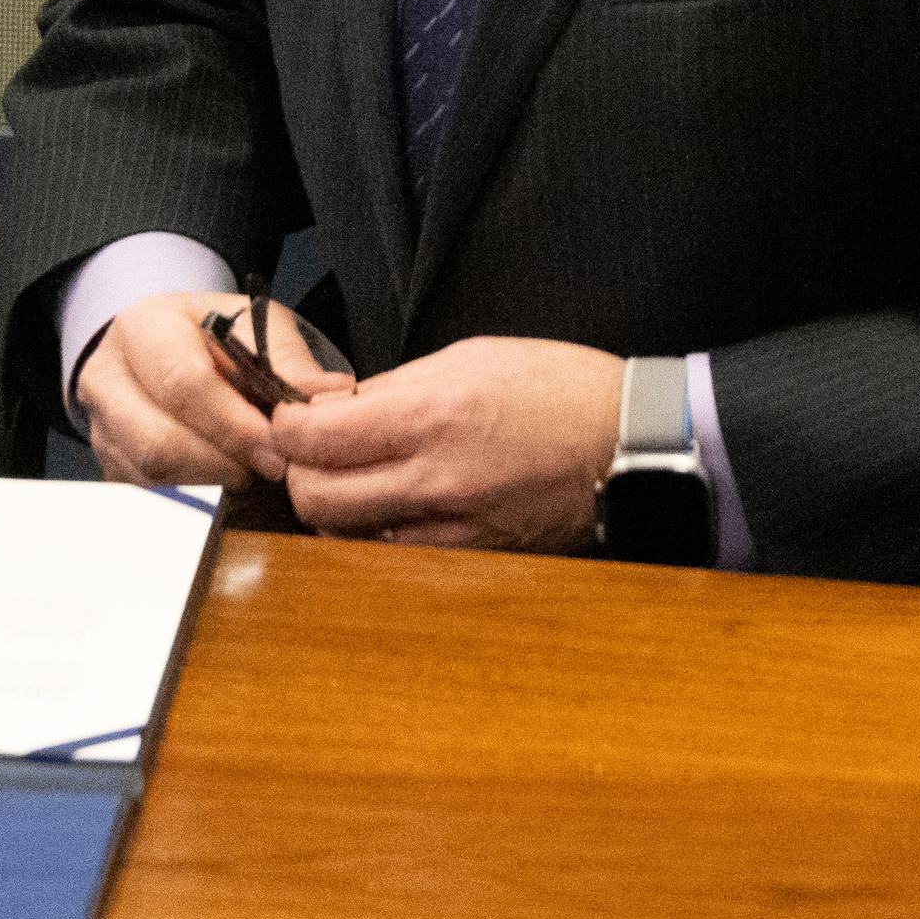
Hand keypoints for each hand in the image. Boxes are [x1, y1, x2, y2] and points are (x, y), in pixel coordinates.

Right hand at [72, 294, 352, 490]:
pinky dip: (193, 504)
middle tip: (269, 474)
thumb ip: (286, 358)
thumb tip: (328, 395)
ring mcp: (101, 429)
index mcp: (142, 329)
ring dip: (209, 491)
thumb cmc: (214, 336)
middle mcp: (107, 380)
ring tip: (251, 479)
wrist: (166, 346)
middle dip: (223, 468)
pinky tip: (225, 491)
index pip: (182, 385)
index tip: (277, 453)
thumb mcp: (253, 324)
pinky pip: (148, 500)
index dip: (233, 427)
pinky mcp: (109, 468)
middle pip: (157, 444)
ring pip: (150, 482)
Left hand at [275, 335, 620, 550]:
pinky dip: (380, 533)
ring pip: (347, 537)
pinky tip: (398, 505)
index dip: (288, 426)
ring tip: (358, 477)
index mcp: (431, 416)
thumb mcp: (471, 358)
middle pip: (316, 499)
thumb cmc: (560, 389)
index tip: (294, 416)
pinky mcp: (471, 560)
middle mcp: (434, 481)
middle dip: (303, 471)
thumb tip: (336, 409)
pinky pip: (394, 555)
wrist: (631, 443)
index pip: (313, 438)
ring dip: (338, 507)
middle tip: (318, 450)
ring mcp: (452, 530)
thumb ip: (396, 387)